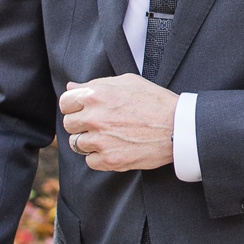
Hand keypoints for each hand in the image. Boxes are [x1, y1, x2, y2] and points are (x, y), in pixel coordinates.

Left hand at [60, 74, 178, 170]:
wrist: (178, 127)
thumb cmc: (155, 101)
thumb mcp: (127, 82)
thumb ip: (96, 84)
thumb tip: (71, 88)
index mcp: (97, 95)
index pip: (65, 102)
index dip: (73, 106)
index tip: (82, 110)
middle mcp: (95, 117)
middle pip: (69, 124)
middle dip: (80, 124)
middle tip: (98, 124)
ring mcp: (101, 140)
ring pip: (77, 144)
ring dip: (89, 141)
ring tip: (108, 137)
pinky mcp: (110, 160)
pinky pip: (90, 161)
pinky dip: (99, 157)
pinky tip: (114, 148)